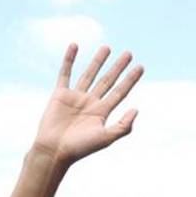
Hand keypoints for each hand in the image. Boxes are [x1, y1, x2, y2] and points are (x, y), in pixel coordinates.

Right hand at [32, 44, 142, 165]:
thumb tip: (136, 109)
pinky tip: (74, 46)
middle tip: (129, 54)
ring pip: (89, 75)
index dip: (130, 80)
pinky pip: (65, 73)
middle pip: (107, 81)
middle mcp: (90, 103)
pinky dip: (69, 59)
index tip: (141, 67)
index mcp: (102, 113)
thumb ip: (123, 126)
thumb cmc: (80, 148)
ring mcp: (75, 97)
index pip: (120, 92)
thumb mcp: (106, 138)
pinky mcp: (60, 94)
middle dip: (118, 67)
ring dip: (98, 61)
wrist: (54, 150)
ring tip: (107, 47)